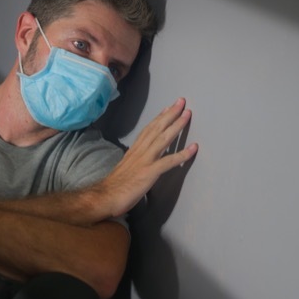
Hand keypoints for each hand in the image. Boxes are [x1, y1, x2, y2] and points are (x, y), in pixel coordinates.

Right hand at [94, 98, 196, 217]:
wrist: (105, 197)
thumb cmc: (114, 187)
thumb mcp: (125, 168)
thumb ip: (134, 162)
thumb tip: (140, 161)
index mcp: (134, 151)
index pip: (148, 130)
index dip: (159, 118)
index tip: (167, 108)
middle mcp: (140, 152)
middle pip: (157, 128)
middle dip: (170, 114)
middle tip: (181, 101)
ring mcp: (145, 161)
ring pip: (163, 139)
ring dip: (177, 125)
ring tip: (188, 115)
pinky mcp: (149, 172)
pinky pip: (169, 161)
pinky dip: (182, 154)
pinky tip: (193, 148)